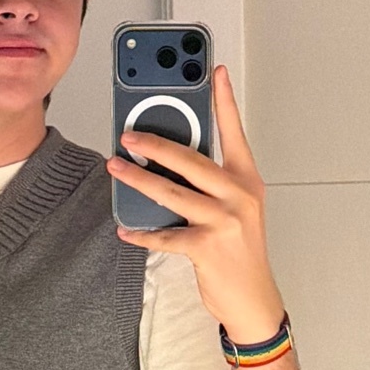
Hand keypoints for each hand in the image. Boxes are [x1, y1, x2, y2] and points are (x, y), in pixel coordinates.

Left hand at [107, 65, 285, 343]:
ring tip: (116, 168)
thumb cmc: (239, 251)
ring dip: (138, 179)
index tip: (213, 70)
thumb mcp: (235, 208)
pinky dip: (142, 233)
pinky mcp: (207, 247)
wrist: (254, 299)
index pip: (234, 132)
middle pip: (191, 159)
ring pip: (172, 192)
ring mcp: (225, 221)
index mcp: (246, 180)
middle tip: (127, 134)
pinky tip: (125, 228)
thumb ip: (211, 183)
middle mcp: (239, 195)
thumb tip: (169, 161)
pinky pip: (165, 235)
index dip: (223, 99)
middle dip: (155, 143)